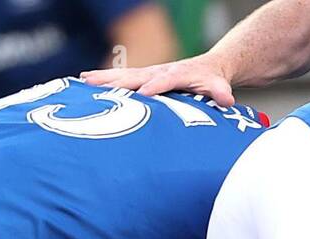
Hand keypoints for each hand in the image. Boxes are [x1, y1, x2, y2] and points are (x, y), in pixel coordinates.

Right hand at [81, 51, 235, 106]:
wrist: (208, 68)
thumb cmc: (212, 81)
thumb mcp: (219, 86)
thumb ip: (221, 93)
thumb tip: (227, 99)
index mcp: (177, 75)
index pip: (165, 81)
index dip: (155, 87)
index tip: (143, 93)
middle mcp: (159, 72)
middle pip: (136, 75)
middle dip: (117, 80)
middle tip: (95, 85)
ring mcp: (149, 73)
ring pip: (124, 75)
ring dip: (103, 78)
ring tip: (82, 81)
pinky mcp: (142, 78)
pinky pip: (120, 78)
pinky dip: (103, 80)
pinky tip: (83, 82)